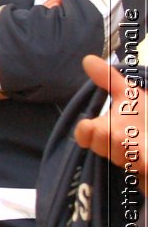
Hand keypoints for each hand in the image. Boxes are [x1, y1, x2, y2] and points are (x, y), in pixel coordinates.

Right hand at [74, 54, 144, 169]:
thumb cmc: (142, 120)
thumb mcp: (129, 96)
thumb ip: (108, 79)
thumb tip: (87, 59)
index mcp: (107, 131)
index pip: (86, 135)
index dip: (85, 132)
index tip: (88, 125)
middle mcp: (118, 148)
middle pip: (105, 146)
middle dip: (109, 138)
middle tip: (112, 131)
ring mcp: (134, 161)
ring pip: (124, 157)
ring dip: (126, 147)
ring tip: (131, 140)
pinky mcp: (146, 167)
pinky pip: (144, 164)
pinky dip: (143, 160)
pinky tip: (144, 158)